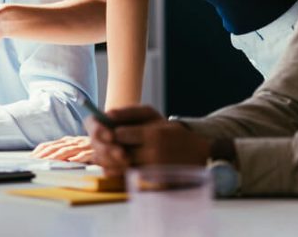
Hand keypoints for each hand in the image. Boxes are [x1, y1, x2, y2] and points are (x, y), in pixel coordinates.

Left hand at [33, 135, 93, 162]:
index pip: (50, 145)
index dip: (40, 150)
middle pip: (56, 147)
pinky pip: (85, 154)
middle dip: (45, 154)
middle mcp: (73, 141)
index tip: (31, 157)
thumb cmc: (88, 148)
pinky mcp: (93, 151)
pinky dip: (79, 157)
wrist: (108, 140)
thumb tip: (46, 158)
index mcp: (67, 141)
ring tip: (48, 161)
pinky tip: (72, 161)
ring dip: (58, 156)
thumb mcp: (74, 148)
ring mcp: (83, 145)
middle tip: (35, 161)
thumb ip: (62, 152)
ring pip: (68, 150)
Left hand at [88, 105, 209, 175]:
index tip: (106, 132)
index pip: (119, 135)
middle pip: (118, 154)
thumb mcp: (152, 115)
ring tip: (104, 155)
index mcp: (153, 135)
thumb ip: (129, 112)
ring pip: (121, 169)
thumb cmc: (169, 130)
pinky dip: (119, 173)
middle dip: (107, 149)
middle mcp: (153, 155)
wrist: (196, 151)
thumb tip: (107, 115)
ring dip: (109, 162)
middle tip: (101, 145)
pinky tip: (114, 166)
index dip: (109, 133)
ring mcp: (154, 172)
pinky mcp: (155, 185)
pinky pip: (130, 179)